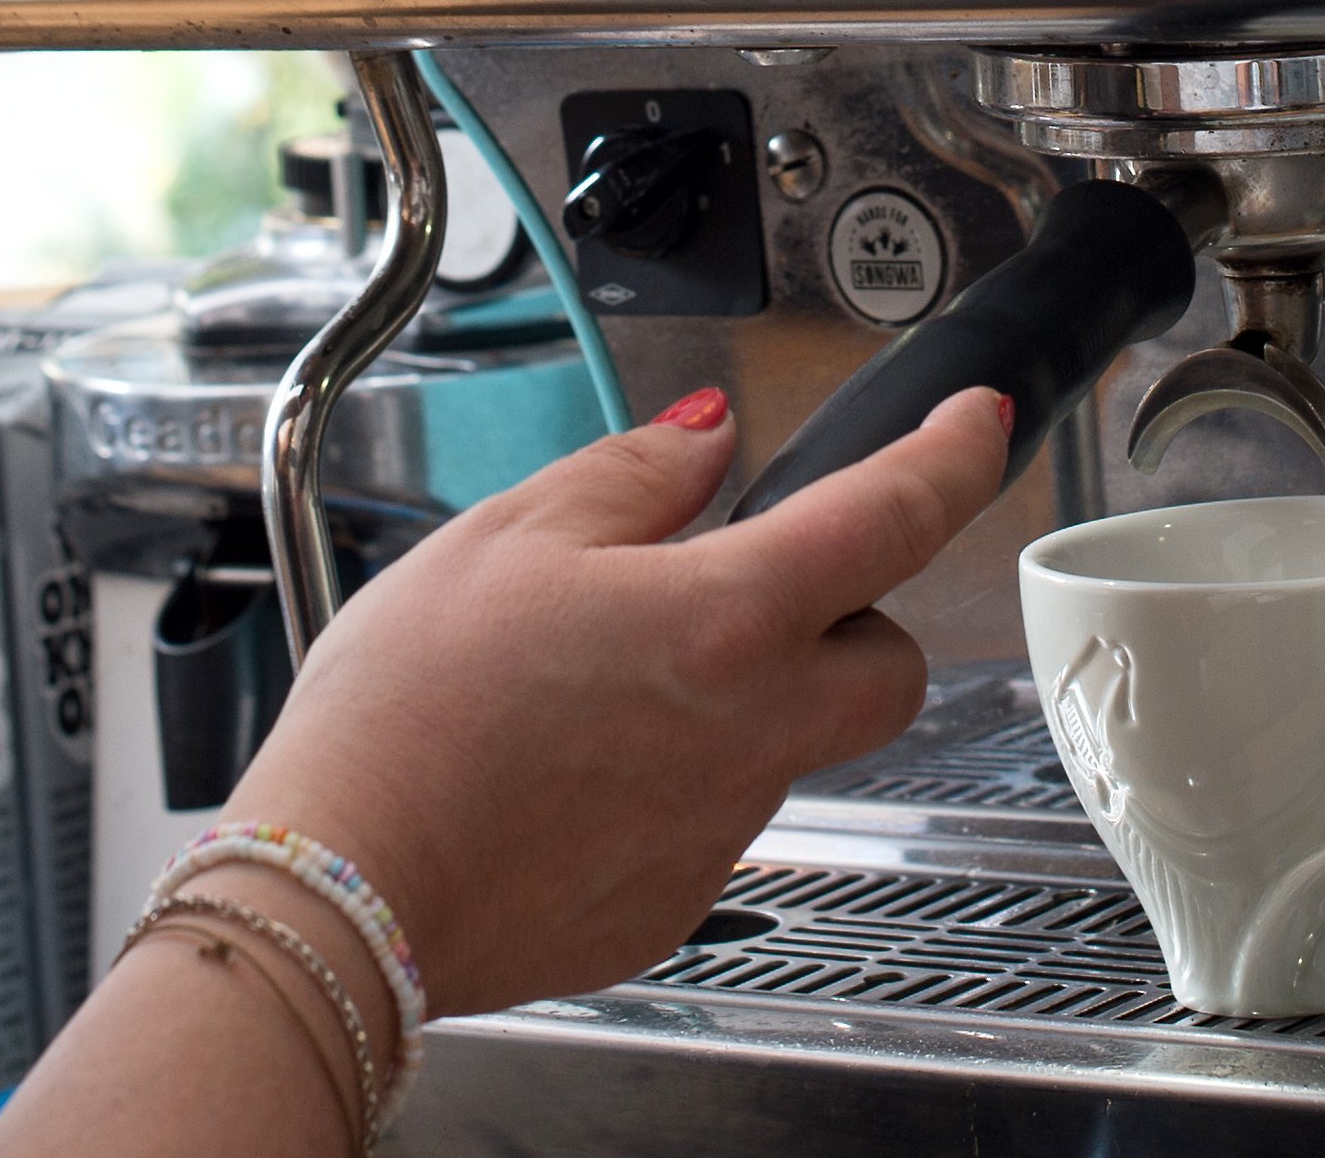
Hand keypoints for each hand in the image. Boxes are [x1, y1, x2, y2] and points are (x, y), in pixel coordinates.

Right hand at [224, 382, 1009, 1017]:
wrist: (347, 887)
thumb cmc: (411, 711)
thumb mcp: (511, 533)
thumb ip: (635, 474)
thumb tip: (708, 440)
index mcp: (728, 618)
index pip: (895, 518)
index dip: (954, 455)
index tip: (977, 424)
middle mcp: (753, 731)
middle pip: (888, 666)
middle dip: (854, 619)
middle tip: (758, 587)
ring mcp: (720, 829)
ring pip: (789, 744)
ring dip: (739, 701)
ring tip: (600, 683)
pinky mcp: (672, 901)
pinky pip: (708, 820)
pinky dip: (667, 782)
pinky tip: (567, 768)